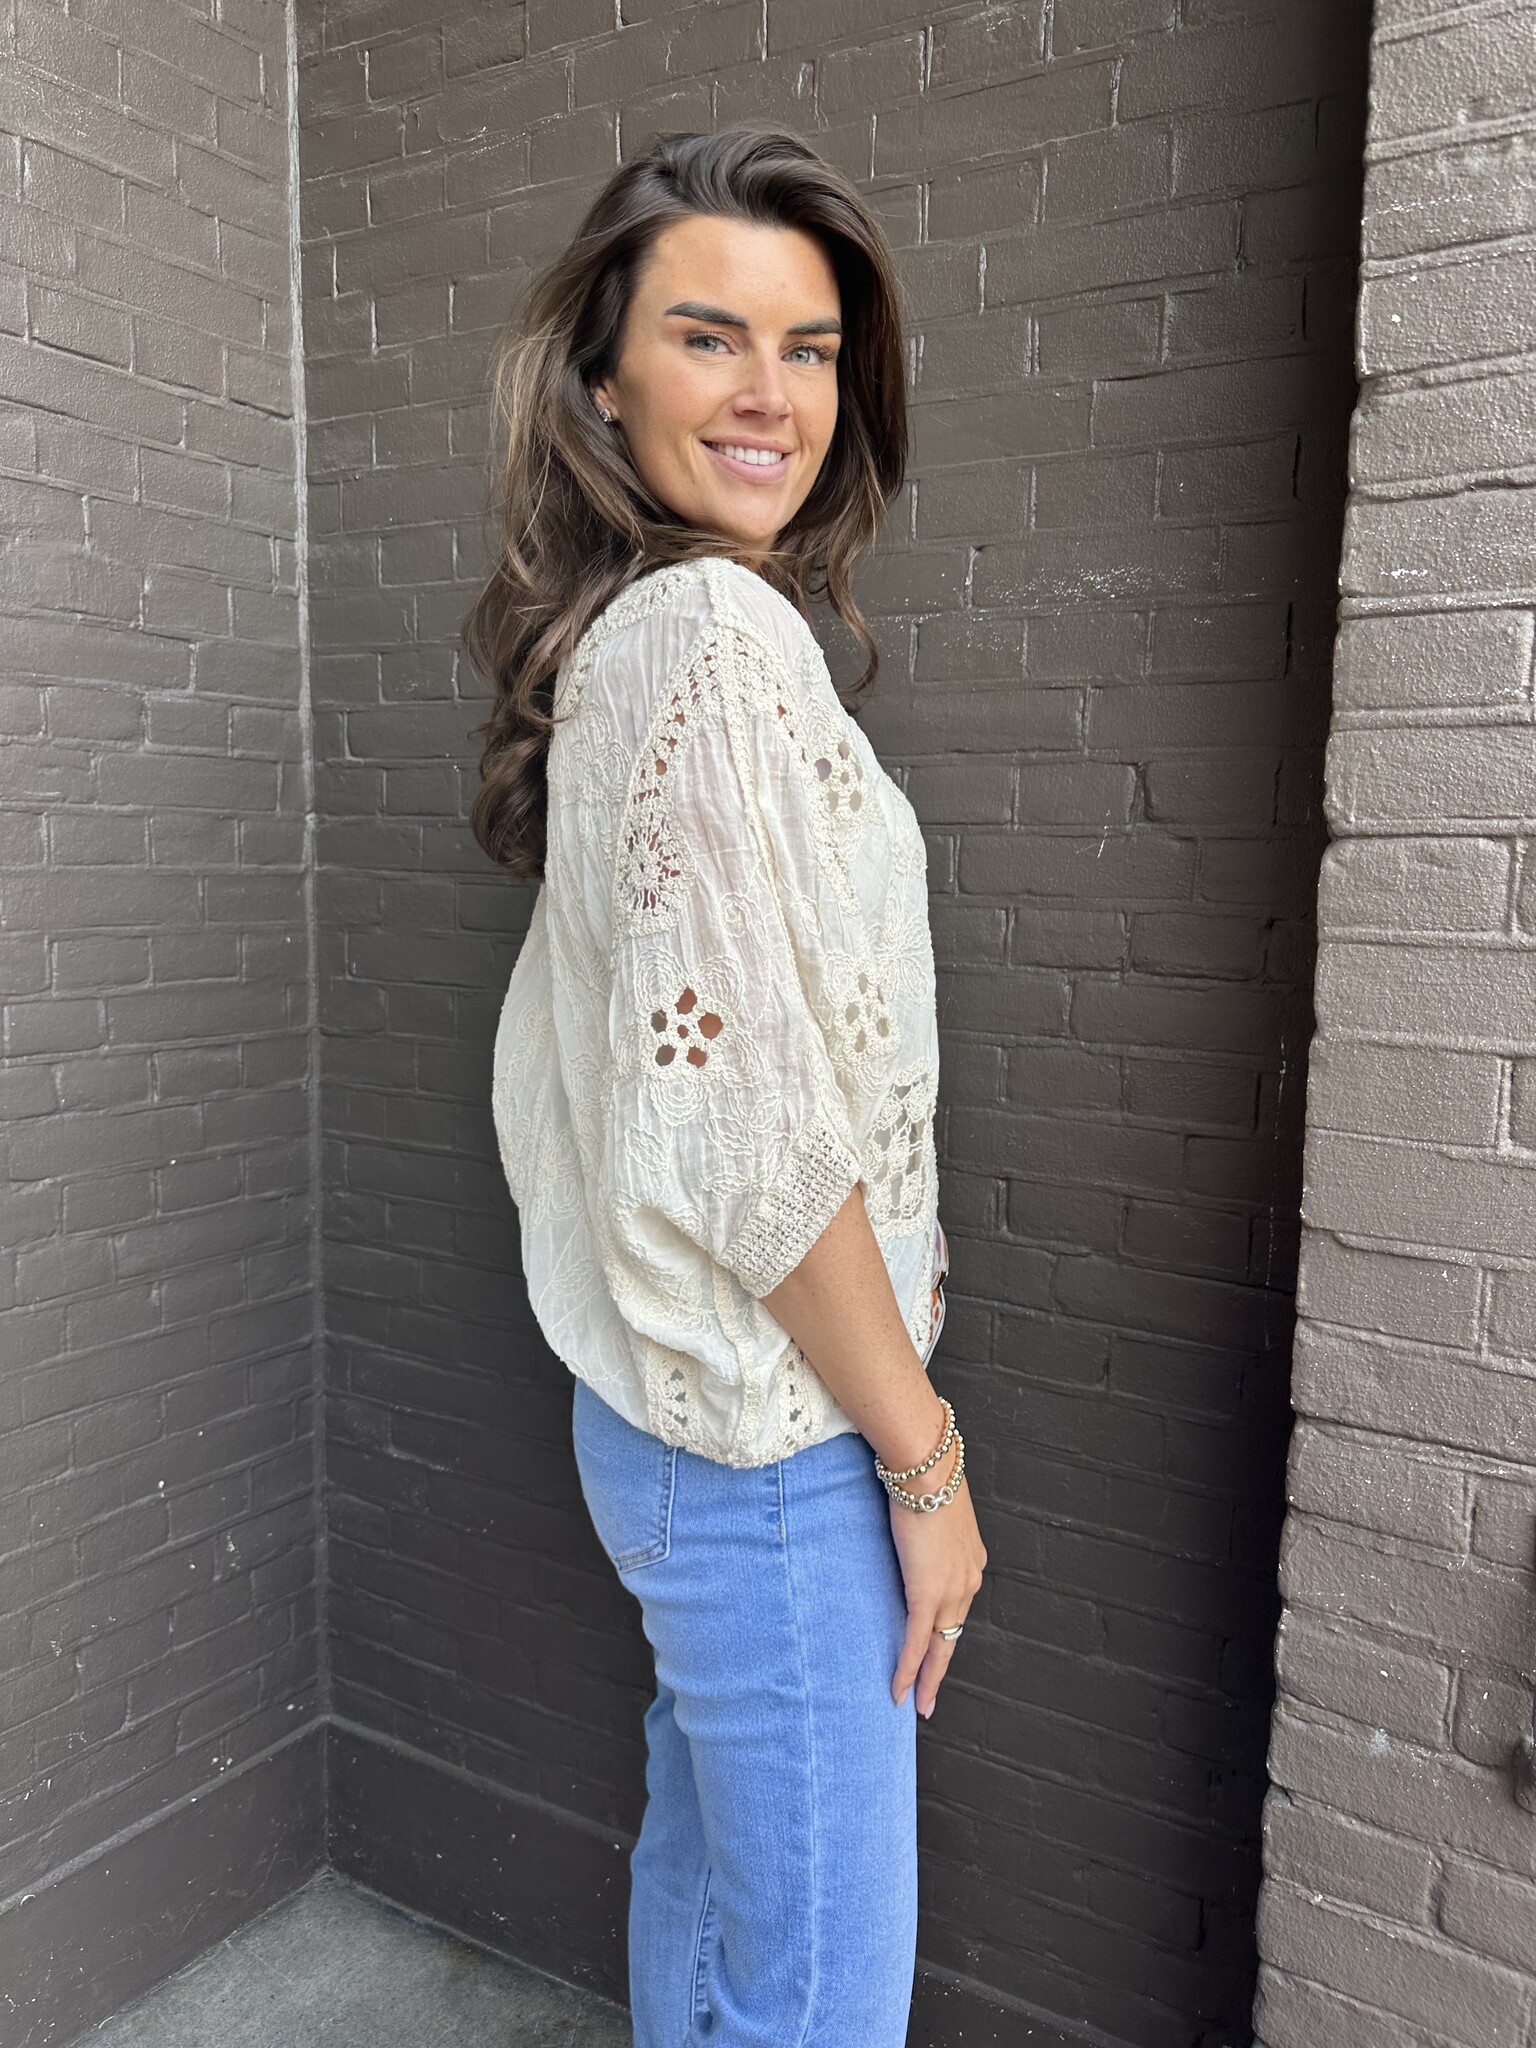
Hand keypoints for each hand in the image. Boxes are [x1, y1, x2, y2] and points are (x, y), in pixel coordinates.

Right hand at [886, 1437, 986, 1717]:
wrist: (927, 1468)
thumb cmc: (926, 1474)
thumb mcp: (933, 1505)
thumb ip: (927, 1525)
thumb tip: (910, 1519)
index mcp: (971, 1560)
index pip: (957, 1605)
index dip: (946, 1631)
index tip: (937, 1648)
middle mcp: (968, 1580)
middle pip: (952, 1634)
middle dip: (940, 1667)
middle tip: (929, 1697)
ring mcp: (951, 1591)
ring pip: (939, 1647)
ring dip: (927, 1678)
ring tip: (917, 1704)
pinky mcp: (927, 1594)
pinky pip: (918, 1643)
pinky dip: (909, 1670)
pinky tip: (898, 1691)